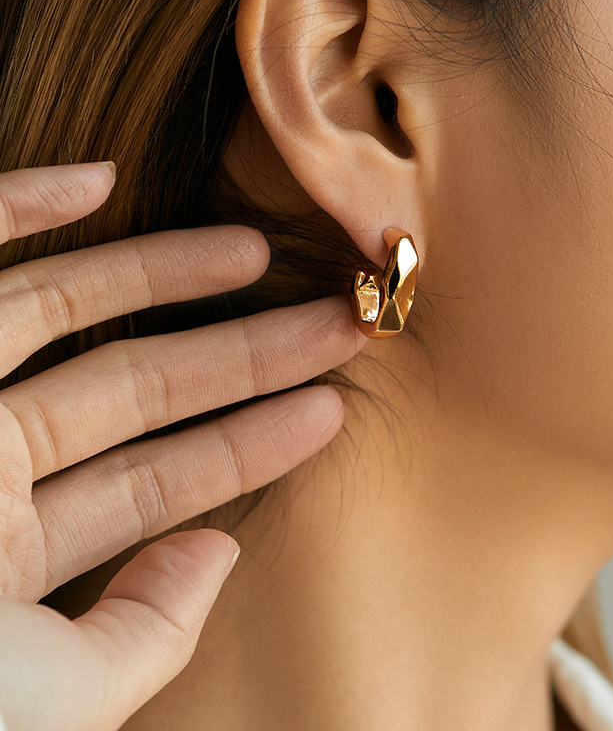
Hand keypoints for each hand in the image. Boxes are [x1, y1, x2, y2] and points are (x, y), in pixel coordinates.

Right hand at [0, 162, 365, 730]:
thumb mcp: (51, 702)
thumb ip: (143, 635)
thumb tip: (224, 554)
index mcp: (9, 555)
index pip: (162, 481)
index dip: (251, 442)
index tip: (330, 407)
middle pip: (136, 387)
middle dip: (241, 353)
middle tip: (335, 325)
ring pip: (60, 310)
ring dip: (157, 272)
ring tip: (255, 251)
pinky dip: (16, 206)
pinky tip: (96, 177)